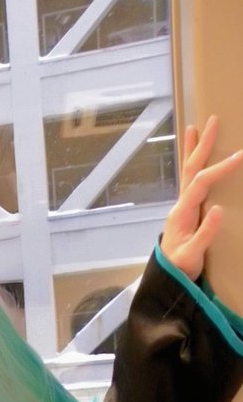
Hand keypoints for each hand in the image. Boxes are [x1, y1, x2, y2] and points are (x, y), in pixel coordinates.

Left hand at [160, 116, 242, 281]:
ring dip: (193, 150)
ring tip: (195, 128)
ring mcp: (182, 207)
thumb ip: (204, 235)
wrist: (166, 280)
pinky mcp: (186, 212)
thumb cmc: (179, 269)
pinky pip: (190, 183)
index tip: (240, 157)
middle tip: (211, 122)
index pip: (201, 183)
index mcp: (182, 213)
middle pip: (191, 169)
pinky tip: (195, 158)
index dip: (220, 169)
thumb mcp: (192, 256)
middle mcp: (180, 205)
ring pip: (188, 173)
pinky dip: (193, 166)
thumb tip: (218, 209)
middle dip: (202, 146)